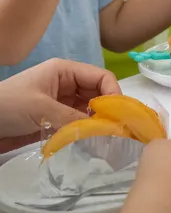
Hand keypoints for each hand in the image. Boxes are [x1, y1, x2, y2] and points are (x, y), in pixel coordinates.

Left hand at [0, 59, 120, 153]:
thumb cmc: (9, 106)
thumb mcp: (43, 109)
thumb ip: (75, 119)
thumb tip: (106, 131)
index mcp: (65, 71)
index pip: (102, 77)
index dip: (113, 94)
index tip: (117, 116)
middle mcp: (68, 84)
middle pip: (100, 94)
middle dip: (108, 110)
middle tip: (114, 131)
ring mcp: (62, 102)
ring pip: (92, 110)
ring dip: (98, 122)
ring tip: (104, 138)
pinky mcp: (57, 119)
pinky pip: (80, 123)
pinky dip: (87, 131)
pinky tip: (91, 142)